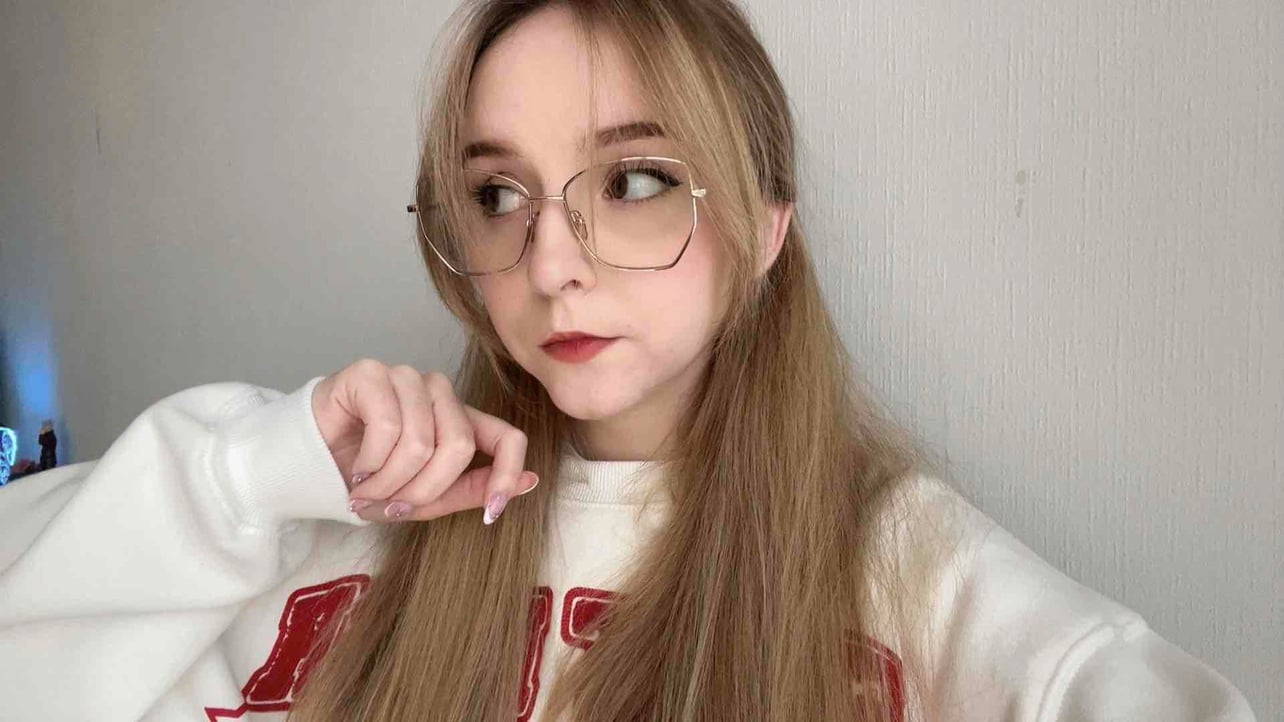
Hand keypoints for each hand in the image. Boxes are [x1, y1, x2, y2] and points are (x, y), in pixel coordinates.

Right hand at [310, 359, 538, 523]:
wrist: (307, 468)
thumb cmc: (366, 481)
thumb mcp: (425, 499)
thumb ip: (473, 489)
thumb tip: (530, 481)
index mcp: (460, 421)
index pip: (508, 437)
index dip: (507, 475)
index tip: (491, 512)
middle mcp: (438, 393)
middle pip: (460, 445)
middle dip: (425, 489)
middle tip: (393, 506)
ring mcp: (405, 378)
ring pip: (422, 440)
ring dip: (390, 481)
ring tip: (368, 489)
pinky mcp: (371, 372)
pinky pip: (387, 425)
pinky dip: (370, 462)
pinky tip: (357, 468)